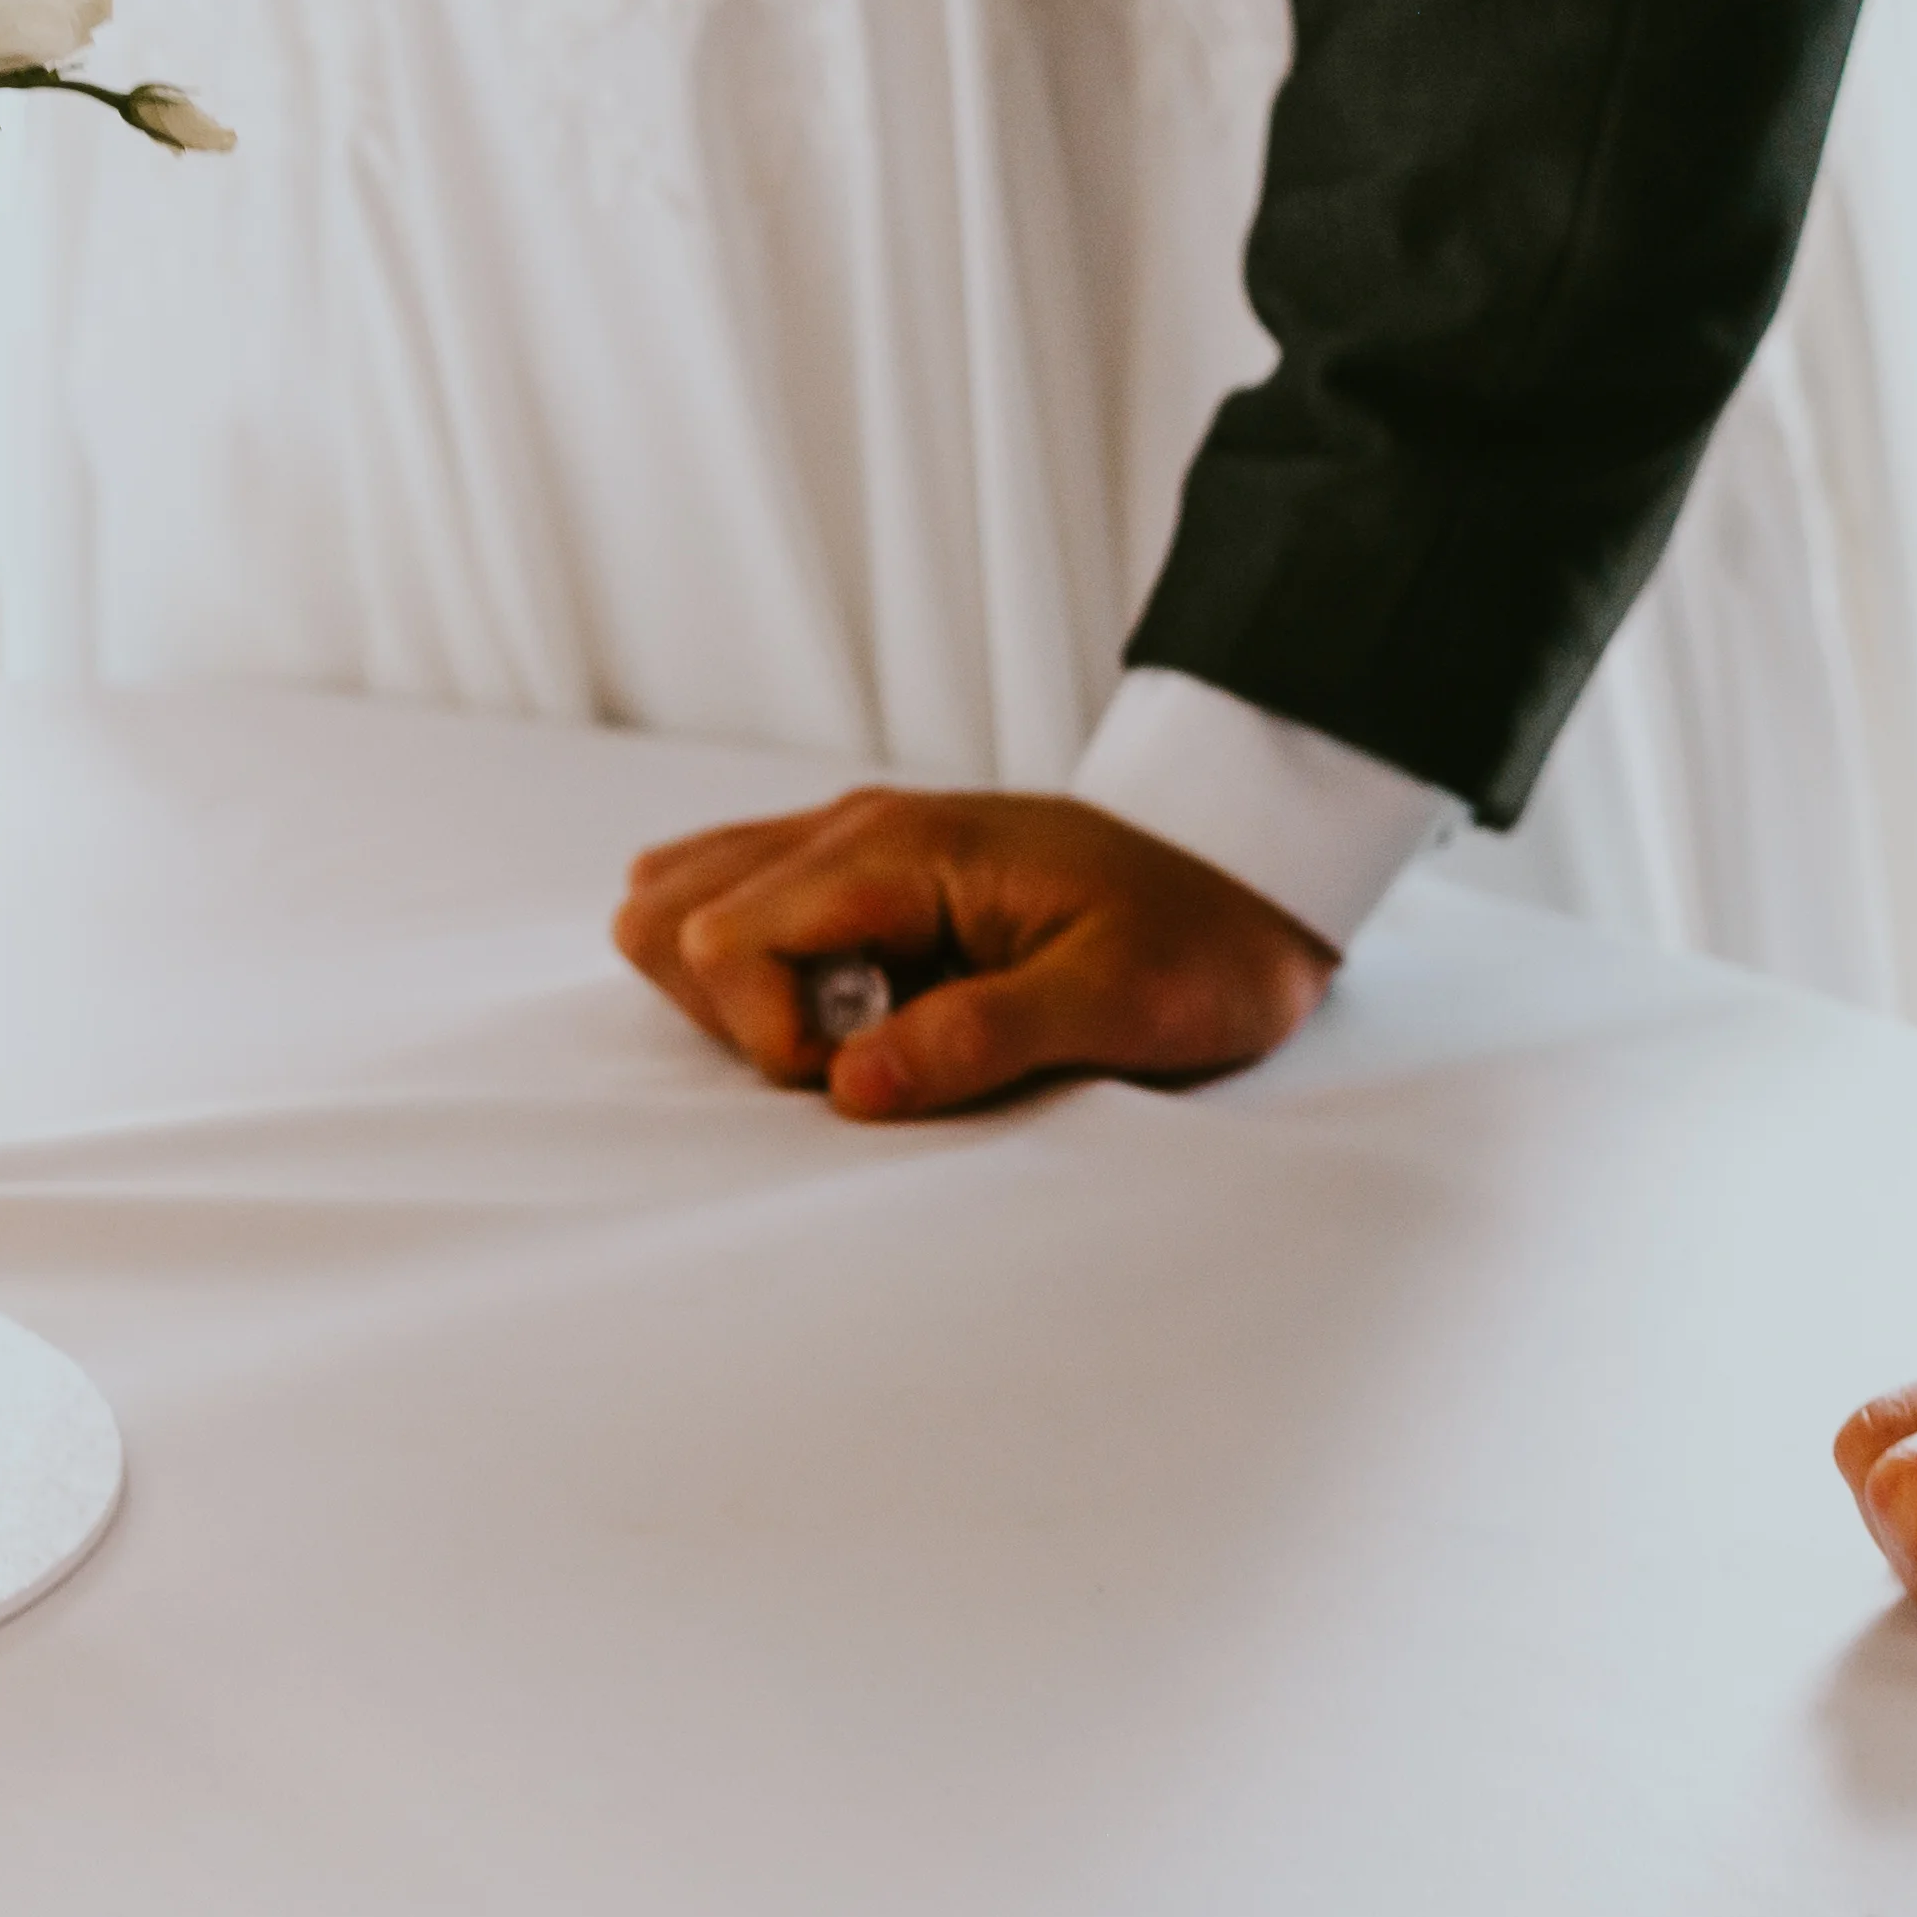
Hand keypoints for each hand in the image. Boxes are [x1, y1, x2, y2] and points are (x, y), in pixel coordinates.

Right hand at [612, 788, 1338, 1118]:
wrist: (1252, 875)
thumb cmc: (1201, 942)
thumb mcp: (1123, 1002)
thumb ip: (983, 1038)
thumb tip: (847, 1087)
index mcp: (898, 850)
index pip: (720, 938)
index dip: (771, 1035)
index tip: (869, 1073)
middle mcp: (850, 828)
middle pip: (663, 909)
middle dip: (725, 1012)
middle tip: (844, 1052)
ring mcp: (846, 841)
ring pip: (678, 899)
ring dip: (733, 992)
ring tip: (849, 1029)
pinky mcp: (857, 870)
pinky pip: (737, 902)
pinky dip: (756, 971)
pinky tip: (846, 1004)